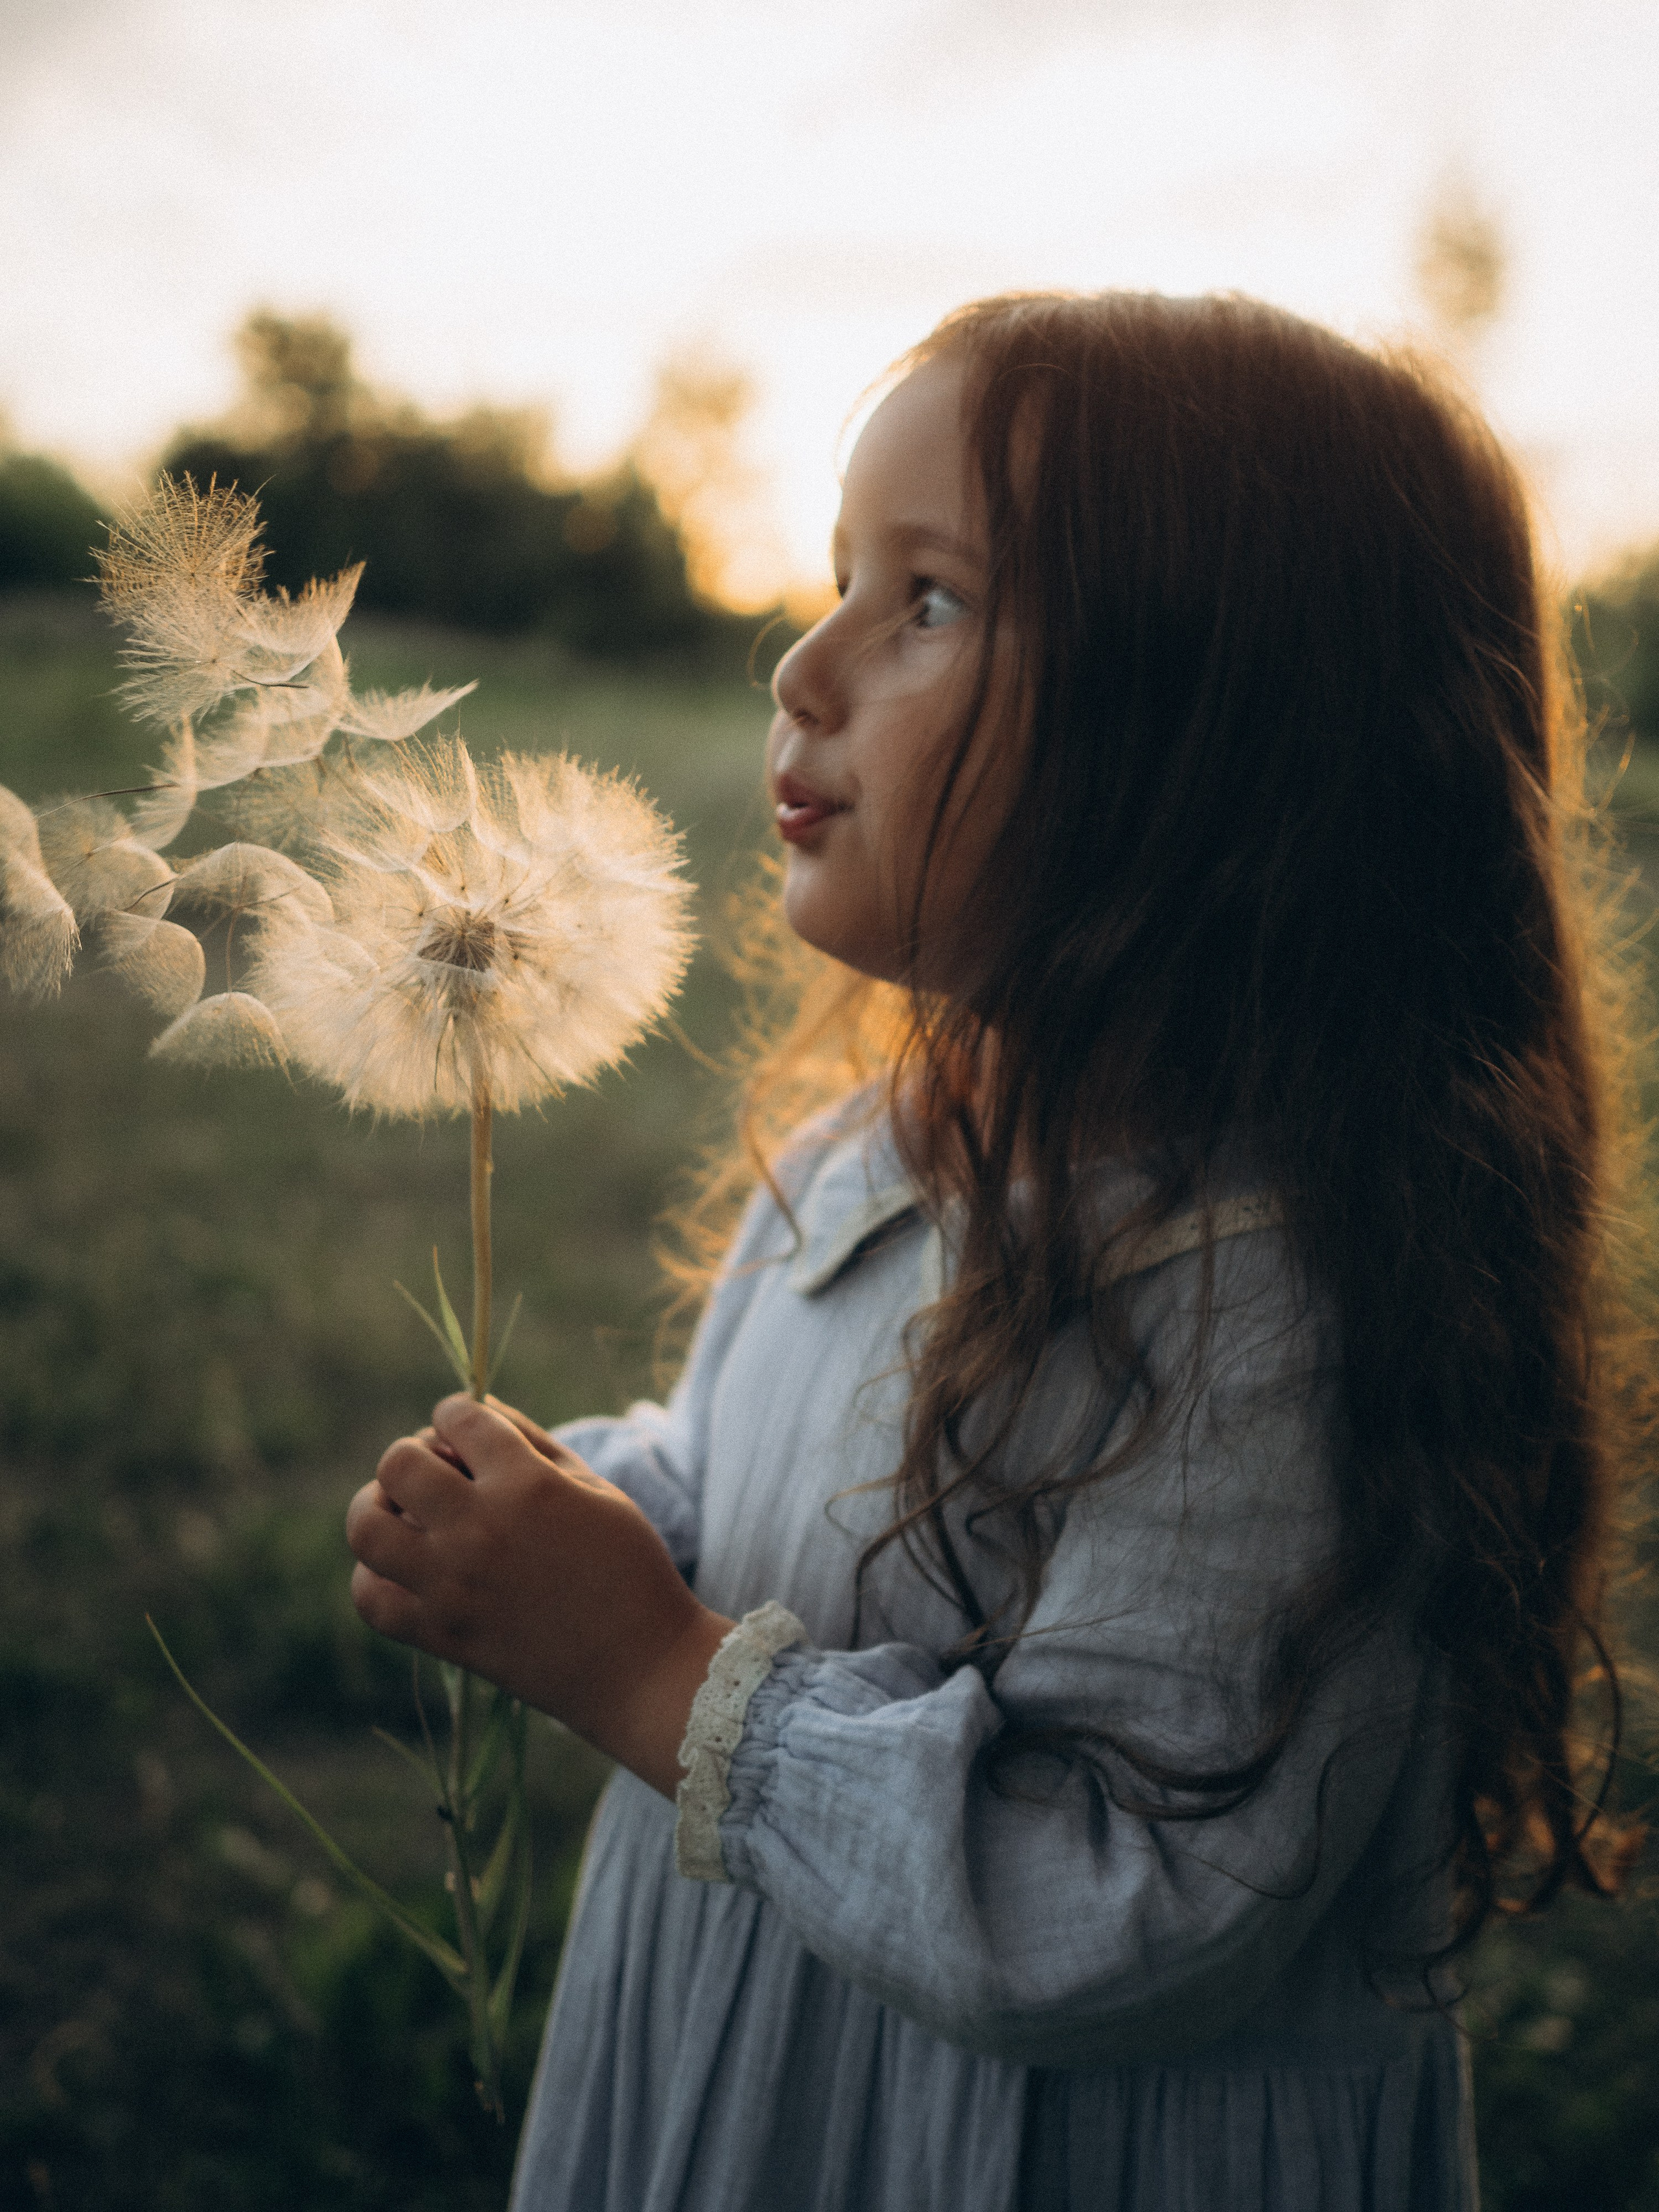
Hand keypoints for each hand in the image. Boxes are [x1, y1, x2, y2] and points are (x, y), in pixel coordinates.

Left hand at [345, 1394, 730, 1797]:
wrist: (639, 1665)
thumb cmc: (627, 1567)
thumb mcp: (595, 1487)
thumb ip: (533, 1441)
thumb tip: (479, 1407)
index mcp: (527, 1484)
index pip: (458, 1416)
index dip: (457, 1413)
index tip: (466, 1429)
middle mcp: (480, 1529)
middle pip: (397, 1463)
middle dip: (412, 1454)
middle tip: (438, 1474)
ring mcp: (453, 1585)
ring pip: (367, 1526)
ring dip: (378, 1508)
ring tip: (406, 1515)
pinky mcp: (442, 1635)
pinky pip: (370, 1598)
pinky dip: (374, 1577)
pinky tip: (404, 1568)